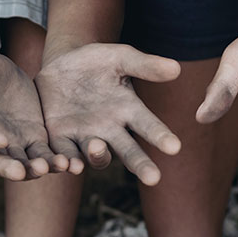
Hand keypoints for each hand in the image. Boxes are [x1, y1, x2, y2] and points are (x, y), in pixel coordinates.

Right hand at [0, 51, 59, 180]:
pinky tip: (71, 162)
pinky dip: (55, 160)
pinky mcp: (34, 138)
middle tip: (22, 172)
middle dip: (9, 169)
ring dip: (38, 168)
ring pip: (24, 164)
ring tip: (57, 166)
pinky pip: (44, 154)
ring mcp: (13, 143)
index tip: (1, 139)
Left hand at [35, 44, 181, 184]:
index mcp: (128, 110)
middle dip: (141, 165)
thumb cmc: (96, 61)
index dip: (161, 136)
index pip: (148, 126)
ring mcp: (86, 136)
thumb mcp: (120, 57)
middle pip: (129, 151)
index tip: (174, 147)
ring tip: (98, 146)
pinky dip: (67, 162)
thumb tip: (177, 68)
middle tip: (154, 178)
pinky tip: (69, 164)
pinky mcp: (60, 138)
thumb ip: (145, 65)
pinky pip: (64, 154)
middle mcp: (111, 129)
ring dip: (99, 156)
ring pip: (97, 157)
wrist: (60, 64)